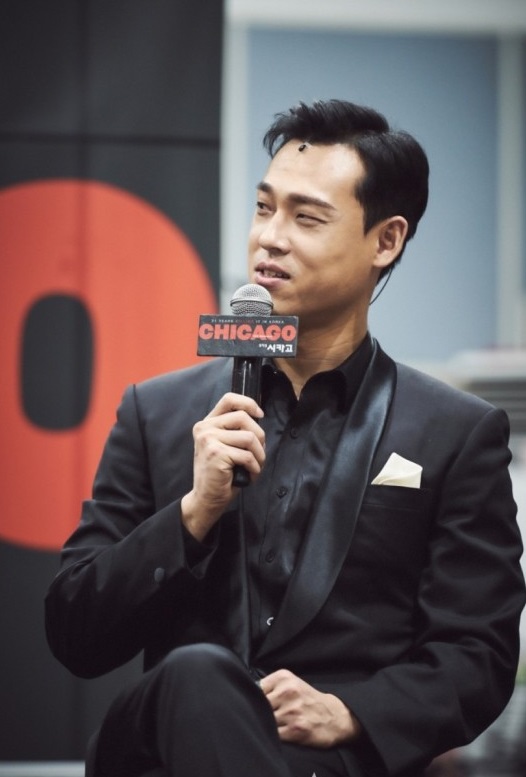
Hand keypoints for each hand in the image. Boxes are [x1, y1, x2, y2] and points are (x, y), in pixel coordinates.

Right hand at [181, 392, 264, 539]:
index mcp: (207, 423)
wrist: (206, 498)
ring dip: (259, 454)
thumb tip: (258, 418)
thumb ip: (234, 429)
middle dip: (259, 436)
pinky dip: (254, 467)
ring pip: (249, 437)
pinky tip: (249, 474)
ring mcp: (209, 440)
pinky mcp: (216, 454)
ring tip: (254, 466)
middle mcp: (204, 428)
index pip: (229, 399)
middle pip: (243, 418)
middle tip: (259, 453)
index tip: (260, 415)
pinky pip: (247, 455)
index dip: (249, 404)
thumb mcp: (224, 445)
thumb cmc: (220, 474)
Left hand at [259, 669, 360, 747]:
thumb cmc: (308, 700)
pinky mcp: (295, 730)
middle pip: (259, 705)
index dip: (254, 698)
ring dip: (267, 724)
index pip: (256, 688)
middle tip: (268, 715)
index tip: (258, 703)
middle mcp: (287, 692)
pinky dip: (274, 735)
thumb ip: (271, 687)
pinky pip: (274, 734)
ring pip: (265, 720)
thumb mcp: (291, 683)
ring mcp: (291, 712)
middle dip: (261, 712)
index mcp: (284, 677)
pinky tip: (281, 732)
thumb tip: (248, 695)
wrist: (334, 717)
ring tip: (277, 723)